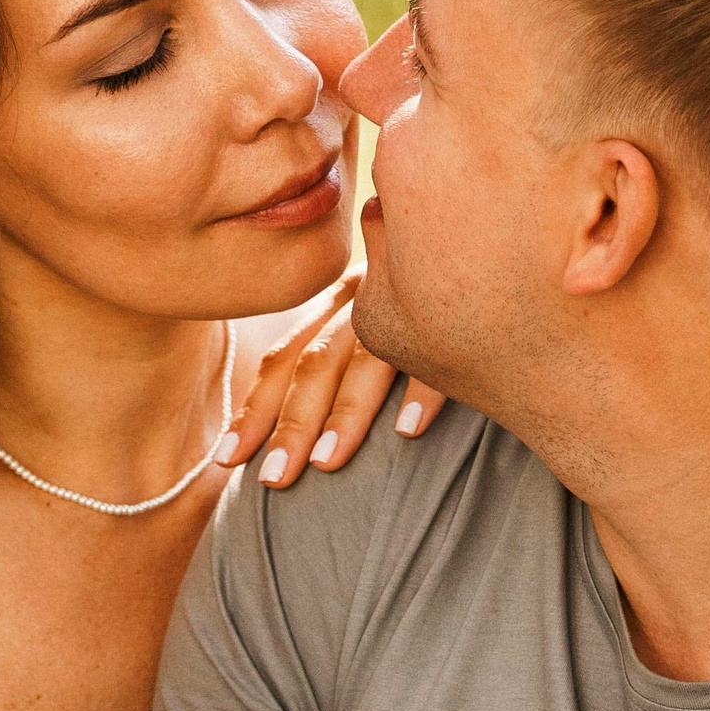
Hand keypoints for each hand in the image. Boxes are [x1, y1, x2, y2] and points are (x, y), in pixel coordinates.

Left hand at [222, 269, 447, 489]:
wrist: (482, 231)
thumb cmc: (431, 294)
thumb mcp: (377, 311)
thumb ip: (346, 352)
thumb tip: (306, 424)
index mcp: (336, 304)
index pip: (285, 358)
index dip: (255, 408)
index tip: (227, 460)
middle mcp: (363, 298)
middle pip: (314, 363)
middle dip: (288, 424)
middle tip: (272, 479)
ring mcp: (407, 300)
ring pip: (366, 358)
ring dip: (345, 414)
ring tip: (325, 463)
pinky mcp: (458, 307)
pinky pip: (439, 350)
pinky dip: (422, 388)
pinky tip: (409, 430)